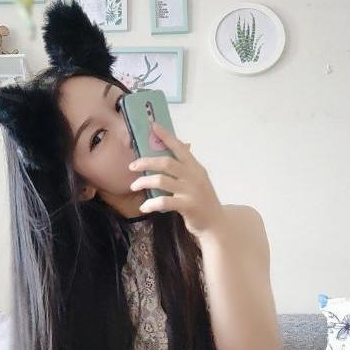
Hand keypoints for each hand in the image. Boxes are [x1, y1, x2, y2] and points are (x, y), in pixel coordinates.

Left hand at [129, 121, 225, 240]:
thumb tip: (177, 150)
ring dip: (144, 182)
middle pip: (166, 162)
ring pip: (162, 180)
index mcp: (195, 167)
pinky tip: (144, 207)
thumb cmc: (203, 202)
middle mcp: (194, 176)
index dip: (166, 136)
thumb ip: (186, 168)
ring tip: (134, 186)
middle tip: (132, 166)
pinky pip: (164, 202)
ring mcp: (191, 191)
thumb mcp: (198, 181)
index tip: (153, 126)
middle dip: (146, 161)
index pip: (179, 147)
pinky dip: (151, 204)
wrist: (216, 224)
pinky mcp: (187, 206)